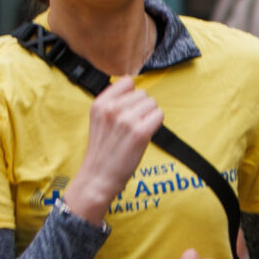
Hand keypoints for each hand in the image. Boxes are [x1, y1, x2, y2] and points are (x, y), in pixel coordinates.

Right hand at [62, 78, 164, 223]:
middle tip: (133, 125)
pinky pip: (159, 116)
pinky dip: (157, 124)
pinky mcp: (140, 132)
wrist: (98, 176)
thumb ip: (113, 103)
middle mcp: (112, 109)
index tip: (131, 107)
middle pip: (143, 94)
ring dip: (150, 116)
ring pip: (153, 104)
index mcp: (99, 104)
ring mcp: (126, 120)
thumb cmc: (102, 150)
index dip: (133, 94)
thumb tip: (135, 90)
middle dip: (143, 108)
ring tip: (138, 130)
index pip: (127, 81)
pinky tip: (146, 134)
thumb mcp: (99, 120)